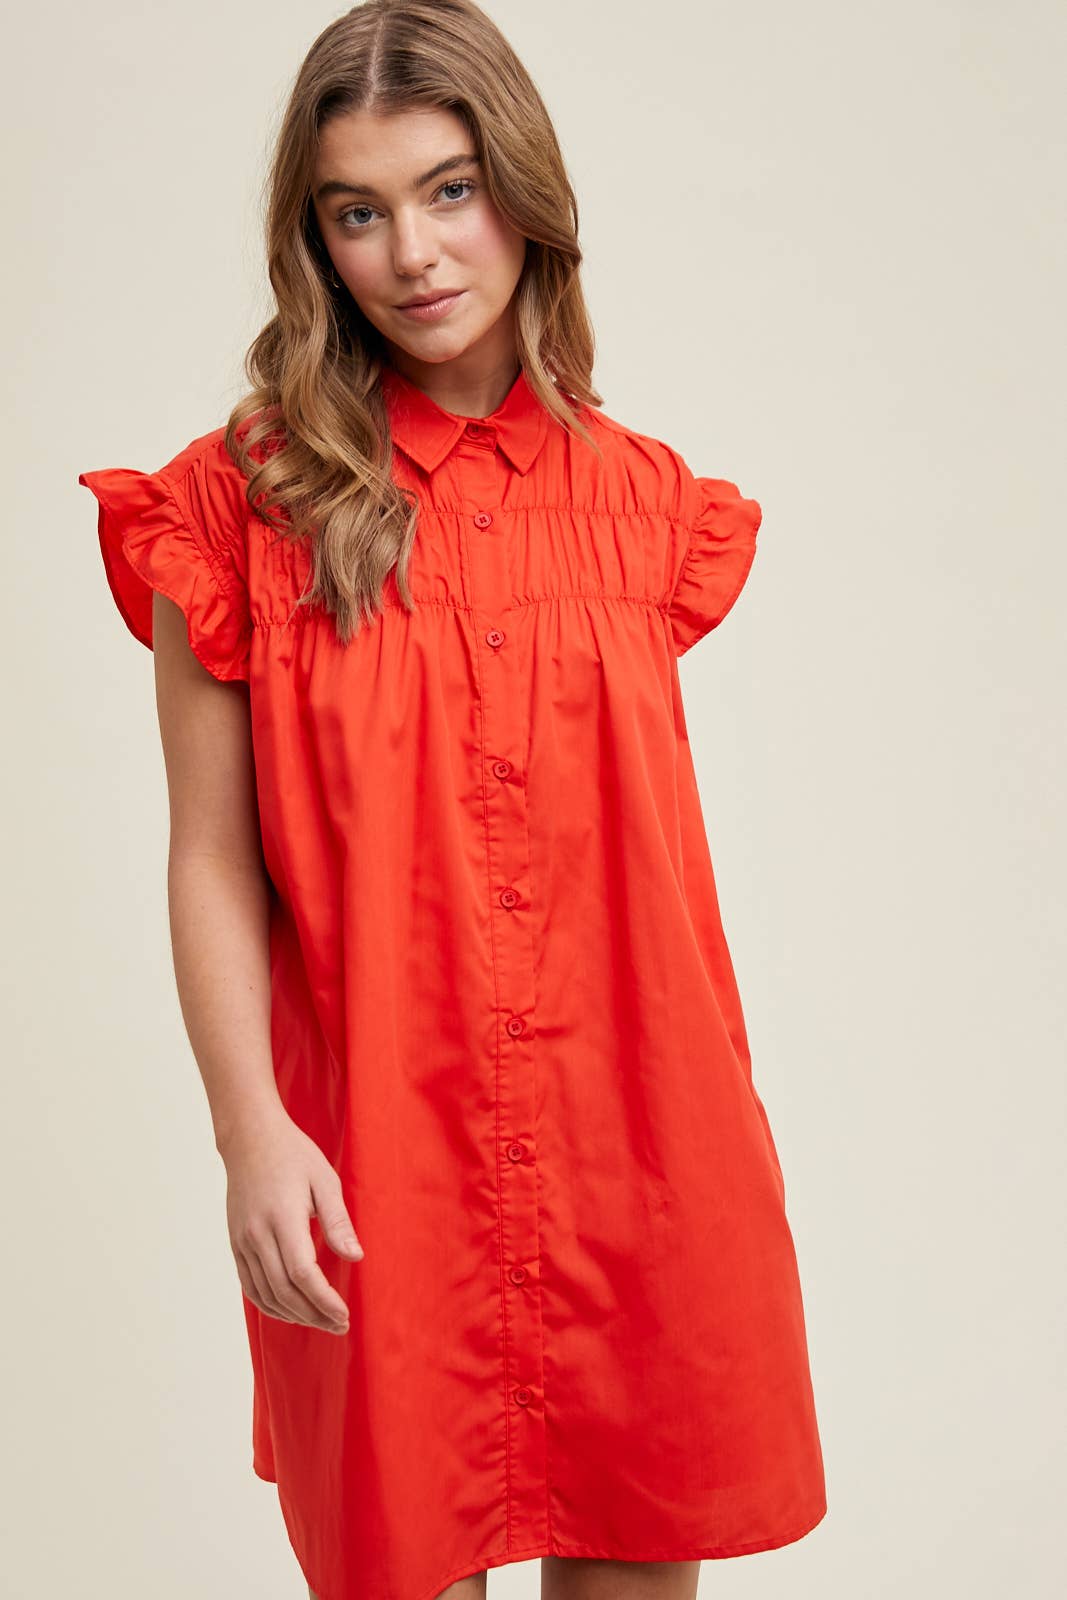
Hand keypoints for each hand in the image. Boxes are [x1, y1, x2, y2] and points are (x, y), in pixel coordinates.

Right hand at [221, 1107, 363, 1333]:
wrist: (249, 1138)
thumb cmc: (293, 1155)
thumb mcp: (324, 1180)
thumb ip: (337, 1221)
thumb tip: (354, 1257)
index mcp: (282, 1218)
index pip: (302, 1273)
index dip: (323, 1300)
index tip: (343, 1315)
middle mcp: (257, 1234)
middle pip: (284, 1290)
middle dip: (314, 1314)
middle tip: (339, 1326)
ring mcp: (242, 1241)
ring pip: (265, 1294)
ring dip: (294, 1315)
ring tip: (321, 1322)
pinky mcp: (235, 1244)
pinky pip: (249, 1286)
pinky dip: (269, 1305)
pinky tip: (290, 1312)